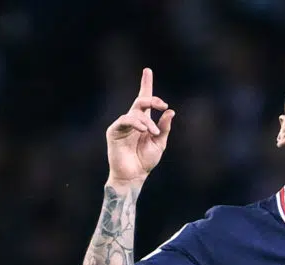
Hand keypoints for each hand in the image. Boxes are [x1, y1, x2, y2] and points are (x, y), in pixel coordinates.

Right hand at [106, 68, 174, 184]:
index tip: (147, 70)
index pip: (145, 99)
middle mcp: (133, 120)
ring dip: (147, 121)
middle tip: (162, 104)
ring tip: (153, 132)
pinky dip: (137, 124)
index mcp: (144, 121)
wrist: (134, 174)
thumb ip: (164, 127)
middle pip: (141, 101)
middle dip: (152, 99)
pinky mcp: (114, 131)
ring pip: (135, 112)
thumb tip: (170, 111)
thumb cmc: (146, 160)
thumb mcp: (160, 142)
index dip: (146, 84)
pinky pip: (125, 120)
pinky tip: (145, 130)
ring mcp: (122, 125)